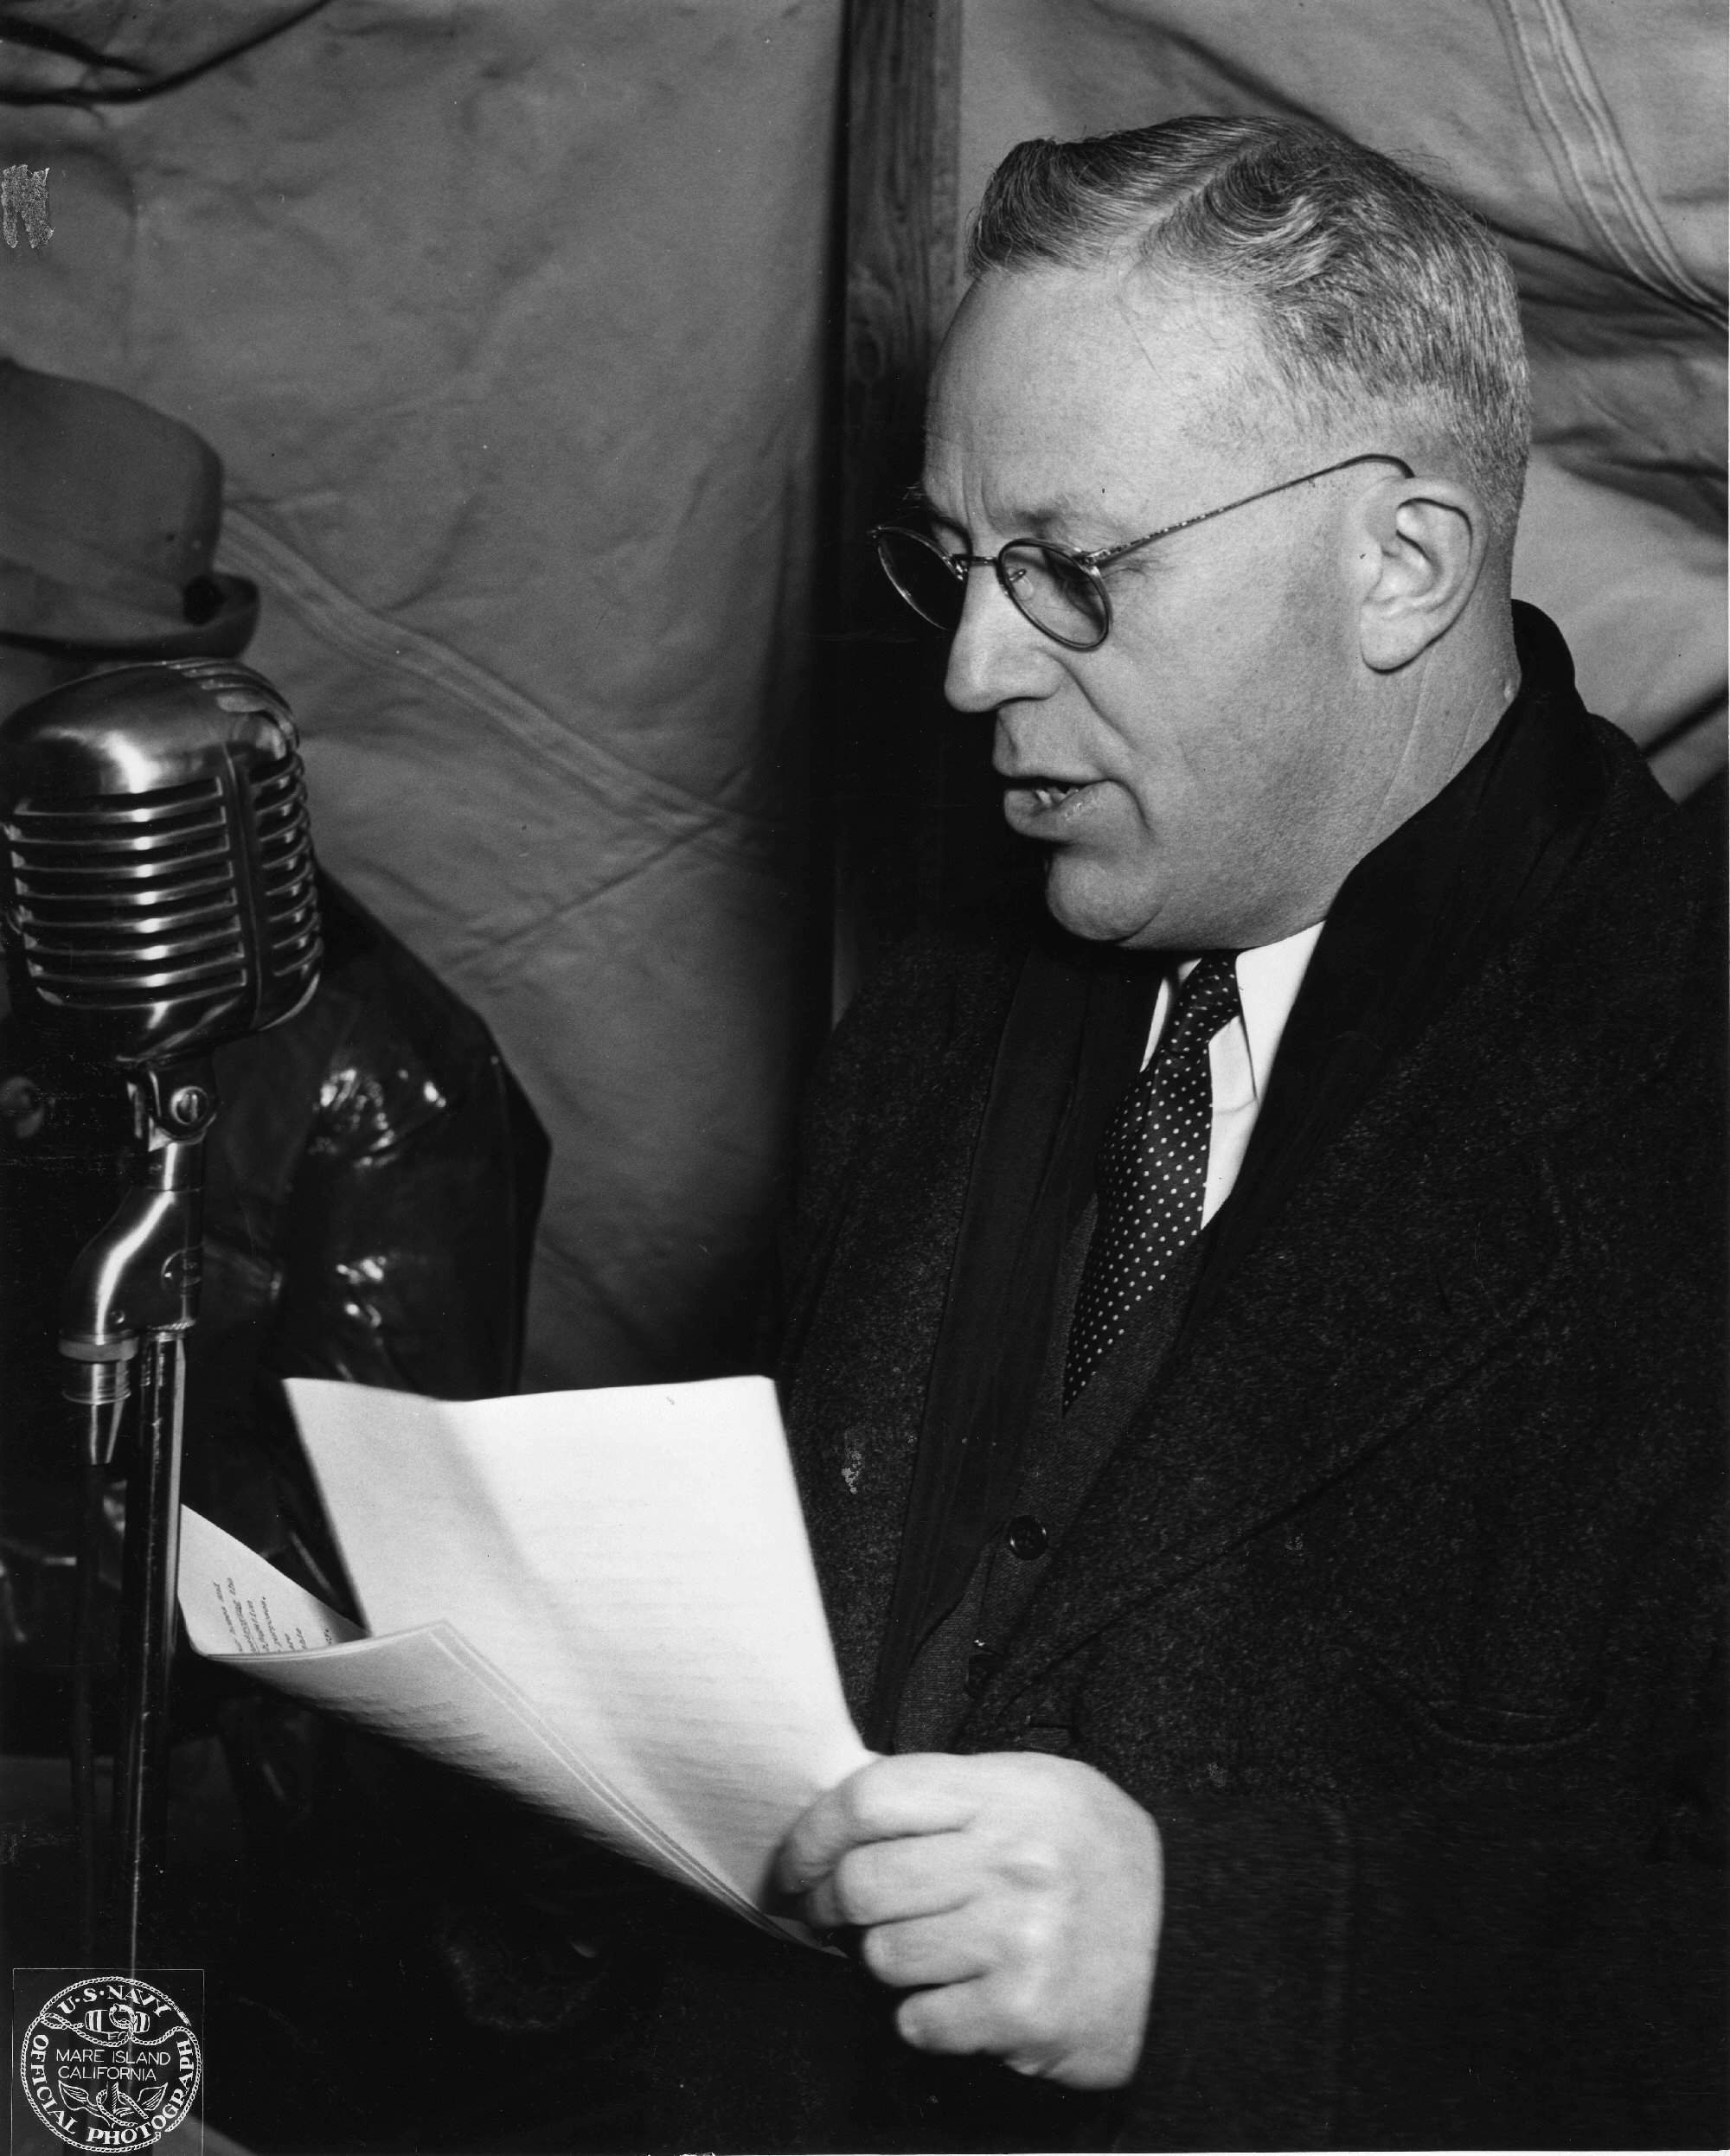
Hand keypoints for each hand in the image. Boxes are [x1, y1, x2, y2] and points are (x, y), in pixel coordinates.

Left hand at [776, 1750, 1161, 2088]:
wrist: (1196, 1943)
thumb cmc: (1105, 1862)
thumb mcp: (1041, 1789)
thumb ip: (953, 1794)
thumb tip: (850, 1811)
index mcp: (1007, 1793)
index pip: (871, 1798)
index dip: (814, 1832)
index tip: (796, 1860)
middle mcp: (1011, 1859)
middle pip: (863, 1882)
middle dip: (832, 1905)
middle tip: (836, 1913)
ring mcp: (1018, 1938)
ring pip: (884, 1955)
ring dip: (890, 1960)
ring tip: (933, 1950)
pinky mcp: (1022, 2012)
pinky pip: (920, 2019)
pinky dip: (928, 2016)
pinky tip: (964, 1995)